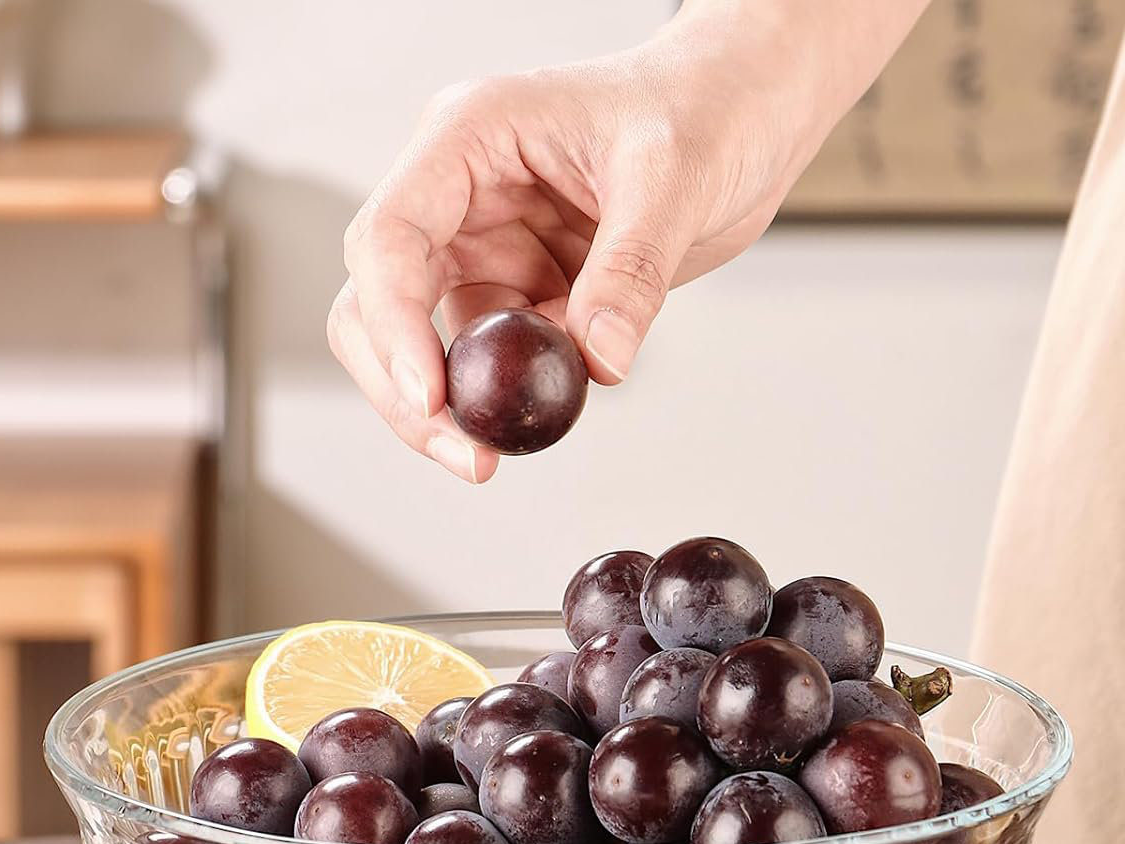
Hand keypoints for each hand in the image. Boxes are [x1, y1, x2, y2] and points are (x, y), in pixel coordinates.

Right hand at [328, 1, 925, 481]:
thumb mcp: (675, 177)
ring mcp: (488, 250)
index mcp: (469, 140)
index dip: (395, 324)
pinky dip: (512, 400)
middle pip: (378, 304)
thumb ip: (630, 271)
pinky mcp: (523, 295)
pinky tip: (556, 407)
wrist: (746, 117)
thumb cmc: (705, 106)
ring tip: (501, 453)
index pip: (391, 238)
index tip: (433, 397)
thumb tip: (600, 361)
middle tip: (466, 456)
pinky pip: (495, 364)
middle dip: (406, 390)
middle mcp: (461, 198)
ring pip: (428, 346)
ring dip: (458, 407)